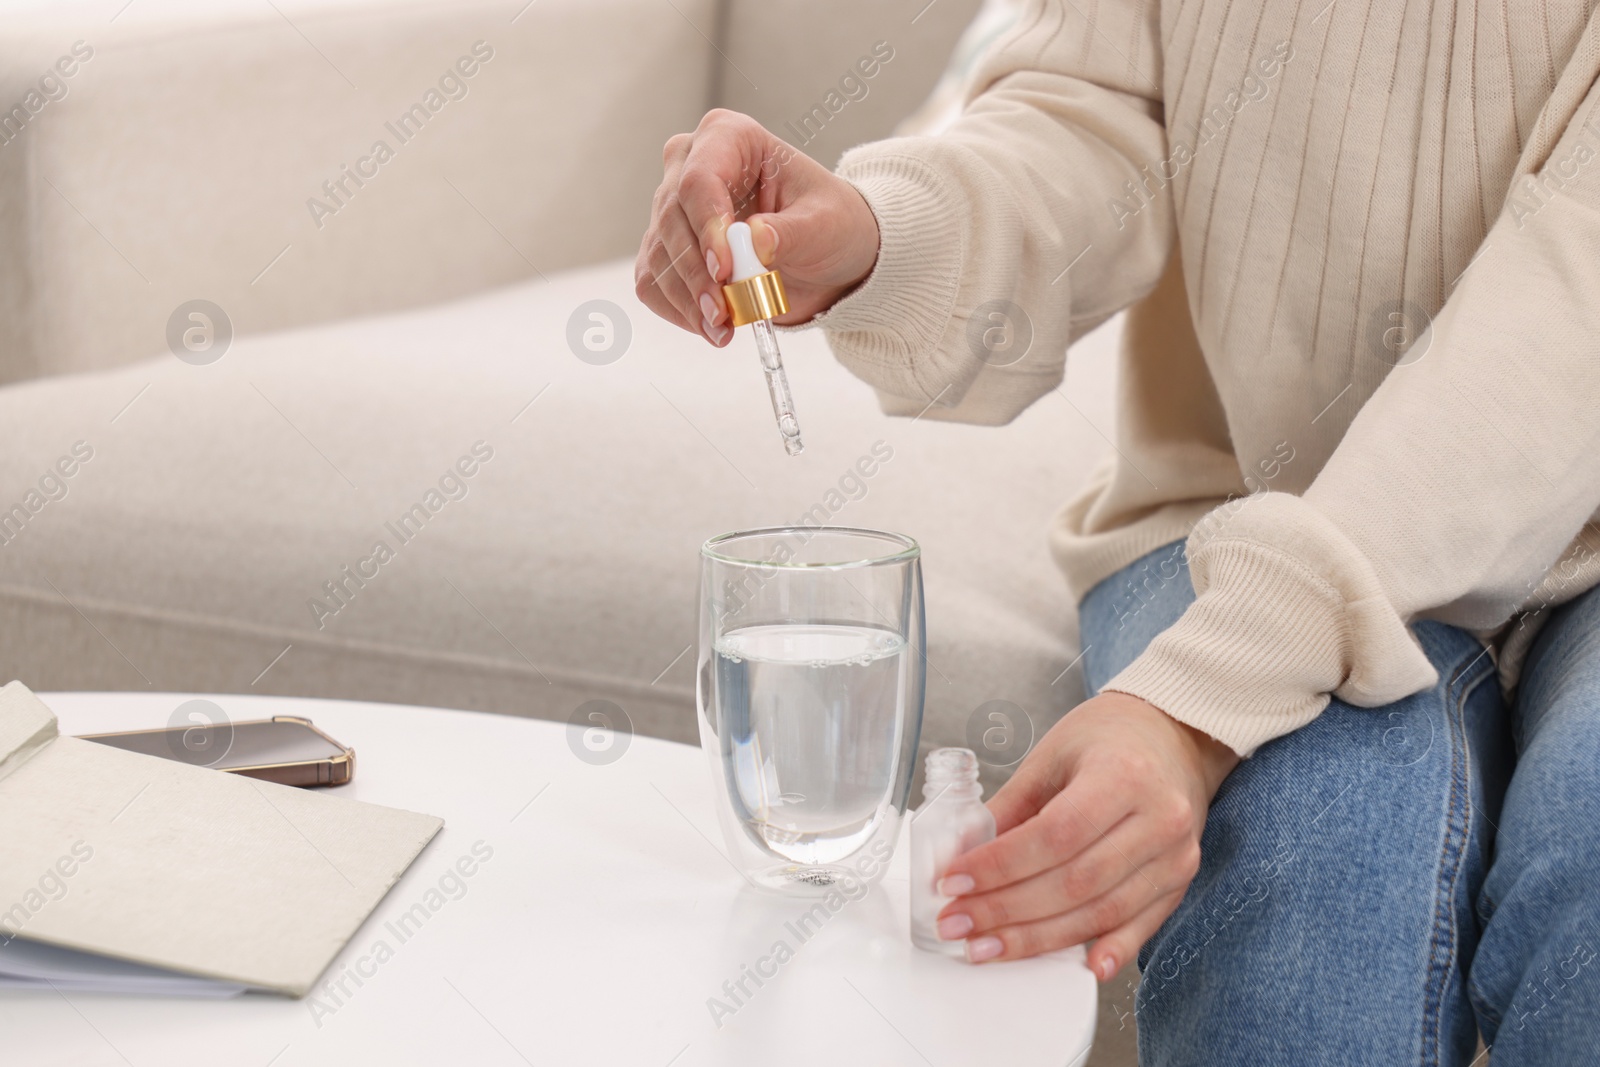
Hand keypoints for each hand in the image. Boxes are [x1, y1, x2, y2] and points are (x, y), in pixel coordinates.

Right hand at [635, 109, 879, 345]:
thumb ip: (791, 231)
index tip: (725, 269)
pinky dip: (679, 310)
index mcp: (730, 138)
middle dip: (696, 273)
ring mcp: (673, 208)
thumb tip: (756, 240)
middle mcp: (690, 165)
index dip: (707, 226)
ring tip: (723, 329)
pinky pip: (653, 282)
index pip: (700, 179)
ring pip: (659, 255)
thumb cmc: (829, 223)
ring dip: (688, 300)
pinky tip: (710, 326)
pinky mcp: (667, 249)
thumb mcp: (826, 224)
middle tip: (723, 312)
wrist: (827, 256)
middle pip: (672, 218)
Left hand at [935, 692, 1240, 979]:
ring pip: (1102, 911)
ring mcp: (1175, 855)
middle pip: (1075, 881)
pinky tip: (1082, 966)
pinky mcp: (1179, 881)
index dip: (1000, 866)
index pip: (1054, 834)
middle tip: (957, 922)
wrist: (1175, 738)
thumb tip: (963, 852)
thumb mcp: (1052, 754)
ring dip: (1039, 938)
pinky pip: (1143, 925)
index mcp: (1123, 775)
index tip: (955, 881)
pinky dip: (1111, 948)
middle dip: (1007, 909)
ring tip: (988, 946)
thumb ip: (1011, 805)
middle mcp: (1159, 818)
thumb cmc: (1111, 738)